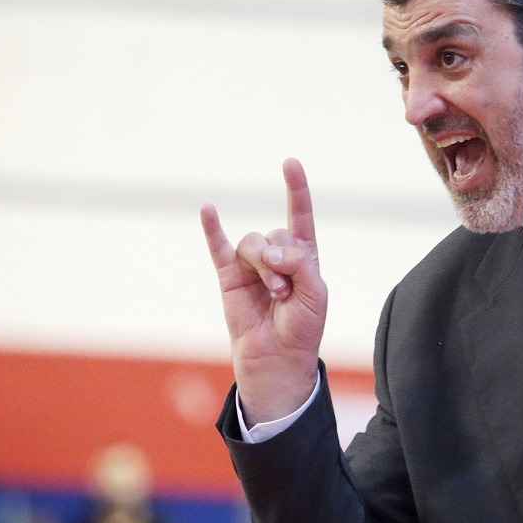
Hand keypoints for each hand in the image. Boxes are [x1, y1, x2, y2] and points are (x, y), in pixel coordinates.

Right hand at [201, 158, 327, 423]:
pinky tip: (207, 209)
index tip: (290, 163)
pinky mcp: (229, 276)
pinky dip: (212, 228)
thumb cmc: (302, 327)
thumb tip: (270, 249)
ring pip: (253, 243)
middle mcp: (276, 254)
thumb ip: (299, 263)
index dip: (296, 190)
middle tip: (286, 292)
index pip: (300, 216)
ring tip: (273, 294)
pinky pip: (218, 247)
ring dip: (264, 267)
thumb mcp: (314, 293)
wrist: (278, 359)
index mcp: (302, 256)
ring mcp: (251, 264)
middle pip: (275, 234)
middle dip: (282, 262)